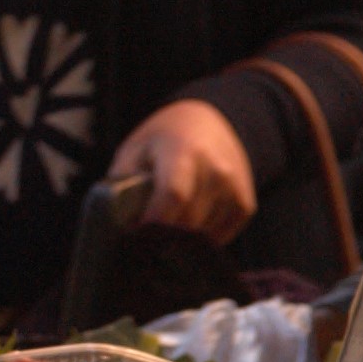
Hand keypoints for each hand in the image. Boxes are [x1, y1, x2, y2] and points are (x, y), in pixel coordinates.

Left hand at [107, 97, 255, 242]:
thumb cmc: (161, 141)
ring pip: (204, 233)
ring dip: (182, 238)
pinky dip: (202, 238)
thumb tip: (116, 222)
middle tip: (144, 238)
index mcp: (183, 153)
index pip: (174, 194)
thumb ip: (122, 183)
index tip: (137, 235)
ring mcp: (234, 187)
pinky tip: (187, 228)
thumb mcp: (133, 151)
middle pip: (188, 219)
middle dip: (163, 235)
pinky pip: (222, 235)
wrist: (206, 123)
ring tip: (165, 227)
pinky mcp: (245, 203)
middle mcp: (215, 170)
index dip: (155, 220)